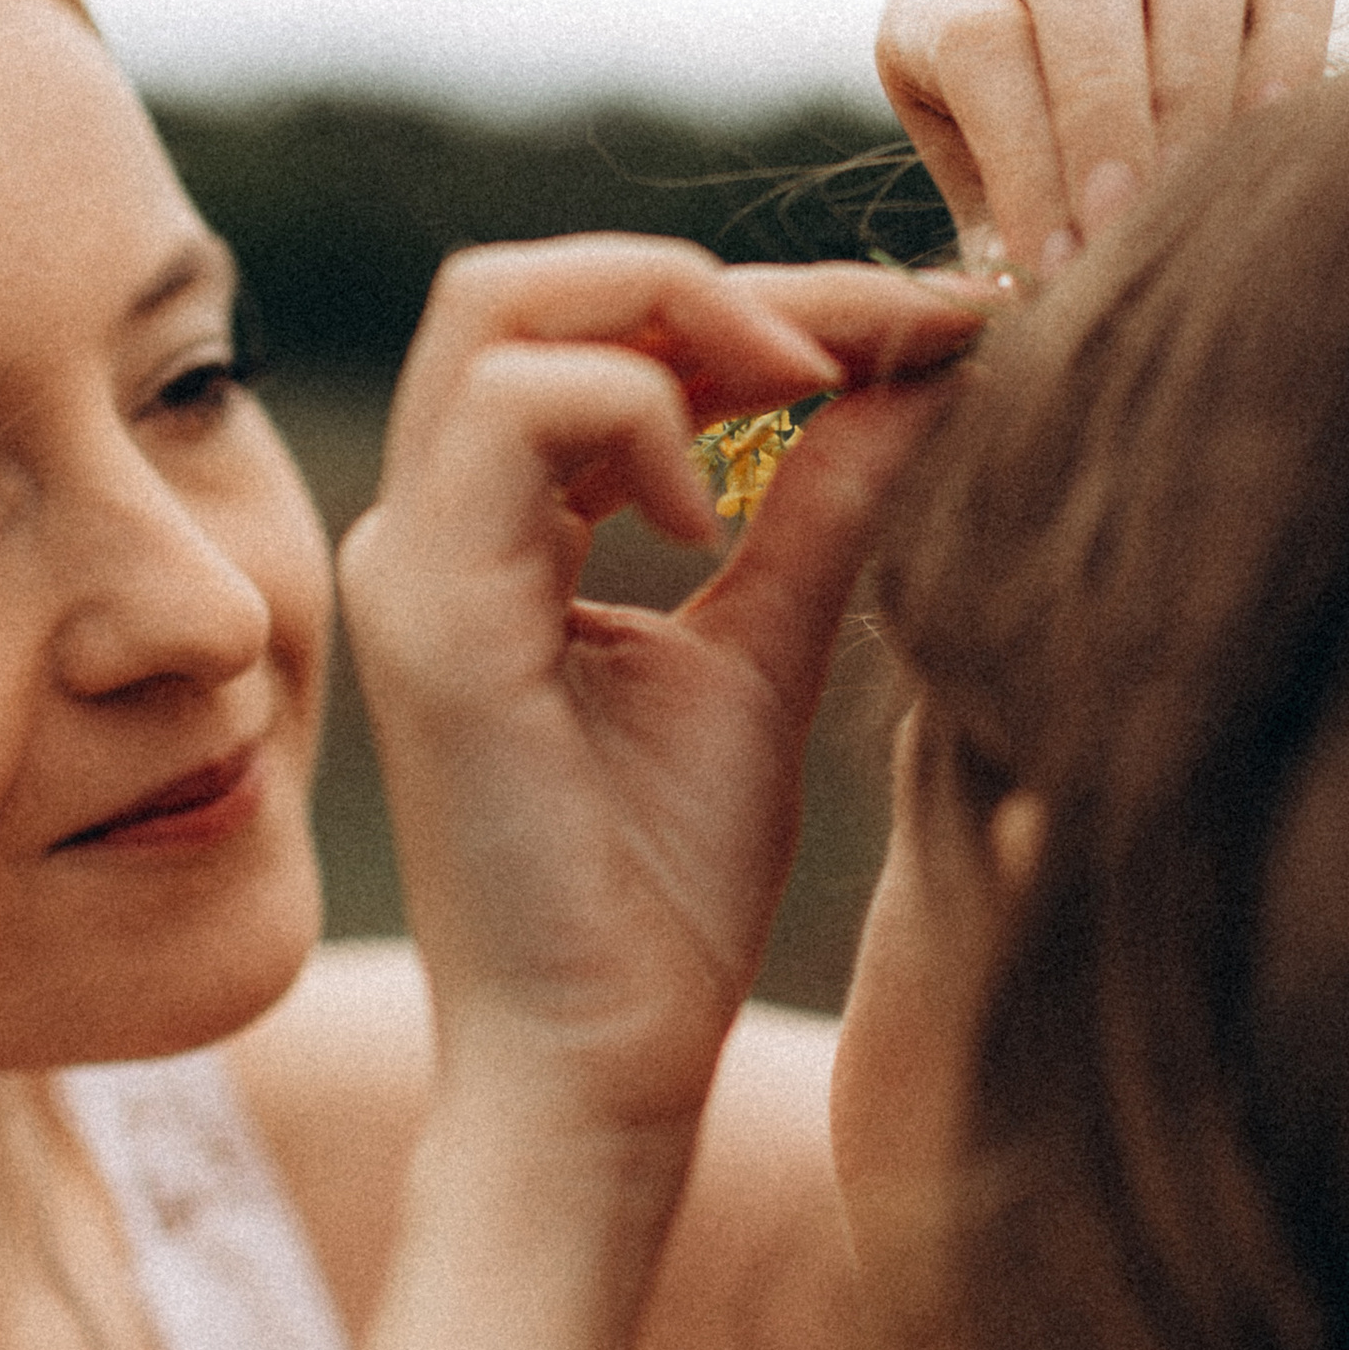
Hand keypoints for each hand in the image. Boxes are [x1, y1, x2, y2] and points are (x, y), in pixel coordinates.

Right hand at [337, 241, 982, 1155]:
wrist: (601, 1068)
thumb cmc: (662, 895)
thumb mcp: (770, 647)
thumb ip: (830, 496)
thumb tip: (936, 359)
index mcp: (493, 534)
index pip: (592, 333)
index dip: (762, 302)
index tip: (927, 320)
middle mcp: (427, 528)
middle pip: (524, 282)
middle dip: (708, 281)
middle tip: (862, 340)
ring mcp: (412, 563)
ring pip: (502, 308)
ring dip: (678, 320)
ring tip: (800, 400)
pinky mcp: (430, 616)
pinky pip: (509, 412)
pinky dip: (636, 419)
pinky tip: (713, 524)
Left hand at [878, 0, 1335, 279]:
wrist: (1118, 203)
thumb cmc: (1034, 231)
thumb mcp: (995, 243)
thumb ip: (1003, 267)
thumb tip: (1029, 305)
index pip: (976, 40)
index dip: (1020, 156)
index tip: (1053, 268)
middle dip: (1106, 107)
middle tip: (1121, 227)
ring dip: (1196, 79)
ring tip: (1194, 194)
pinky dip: (1289, 47)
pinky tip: (1271, 139)